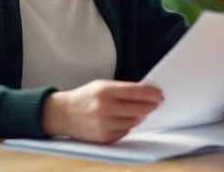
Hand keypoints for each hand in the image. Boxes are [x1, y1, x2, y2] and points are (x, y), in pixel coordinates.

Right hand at [41, 80, 163, 143]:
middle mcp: (104, 108)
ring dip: (139, 116)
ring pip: (134, 122)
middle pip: (140, 109)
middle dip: (150, 106)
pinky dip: (127, 126)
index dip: (152, 93)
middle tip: (156, 103)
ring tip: (138, 110)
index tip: (160, 94)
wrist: (63, 115)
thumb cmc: (84, 98)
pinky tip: (123, 119)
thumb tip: (147, 94)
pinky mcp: (104, 138)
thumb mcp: (101, 86)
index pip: (137, 92)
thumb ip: (123, 89)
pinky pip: (125, 132)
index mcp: (104, 91)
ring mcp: (104, 125)